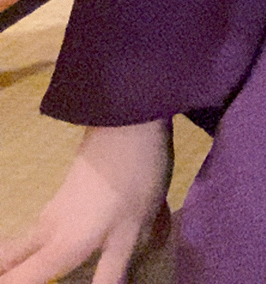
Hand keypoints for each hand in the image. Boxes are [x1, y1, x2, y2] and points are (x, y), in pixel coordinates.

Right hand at [0, 120, 171, 283]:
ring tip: (34, 269)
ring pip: (24, 244)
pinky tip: (56, 250)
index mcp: (60, 248)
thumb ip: (111, 273)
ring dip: (21, 262)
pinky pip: (41, 231)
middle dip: (8, 273)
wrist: (130, 118)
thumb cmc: (133, 180)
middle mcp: (46, 230)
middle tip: (15, 274)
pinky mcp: (66, 193)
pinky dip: (37, 247)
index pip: (18, 281)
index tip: (23, 281)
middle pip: (10, 260)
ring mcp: (54, 208)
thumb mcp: (131, 233)